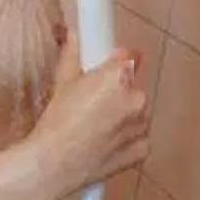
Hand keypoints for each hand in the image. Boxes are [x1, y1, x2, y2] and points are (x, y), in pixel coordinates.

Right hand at [24, 27, 151, 199]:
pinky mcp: (143, 150)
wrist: (56, 163)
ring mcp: (142, 126)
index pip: (131, 56)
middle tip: (92, 102)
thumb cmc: (57, 121)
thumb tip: (73, 36)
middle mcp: (137, 98)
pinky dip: (126, 138)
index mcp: (118, 76)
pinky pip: (138, 136)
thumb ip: (72, 54)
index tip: (108, 67)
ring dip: (123, 114)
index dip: (117, 61)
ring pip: (137, 112)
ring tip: (95, 125)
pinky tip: (103, 142)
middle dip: (117, 90)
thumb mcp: (62, 81)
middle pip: (133, 86)